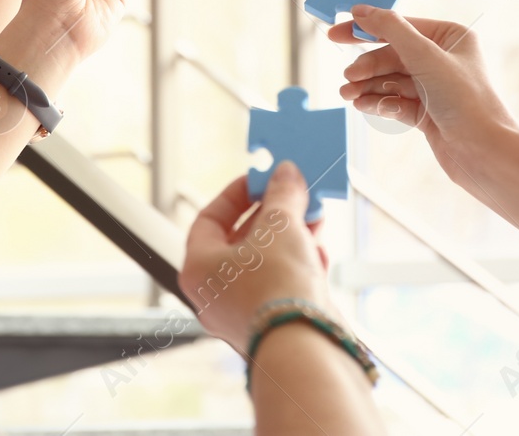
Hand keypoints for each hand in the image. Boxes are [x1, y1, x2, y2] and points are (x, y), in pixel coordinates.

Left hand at [179, 163, 333, 349]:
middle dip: (272, 215)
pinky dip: (299, 265)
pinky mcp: (272, 325)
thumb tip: (286, 174)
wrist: (306, 345)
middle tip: (294, 195)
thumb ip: (282, 195)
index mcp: (199, 268)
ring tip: (314, 218)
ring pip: (265, 263)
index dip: (236, 195)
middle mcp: (215, 294)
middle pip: (241, 241)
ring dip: (291, 236)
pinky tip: (318, 251)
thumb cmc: (278, 285)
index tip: (261, 181)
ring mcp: (243, 313)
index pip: (209, 219)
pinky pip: (281, 286)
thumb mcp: (281, 225)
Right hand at [332, 7, 517, 181]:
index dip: (367, 29)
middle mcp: (444, 60)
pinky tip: (363, 105)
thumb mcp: (425, 56)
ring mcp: (435, 88)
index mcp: (451, 38)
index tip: (338, 33)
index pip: (400, 26)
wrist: (485, 153)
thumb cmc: (467, 101)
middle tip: (348, 76)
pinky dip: (380, 103)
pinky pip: (396, 102)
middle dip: (368, 67)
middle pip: (392, 56)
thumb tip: (362, 11)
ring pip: (391, 80)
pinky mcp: (428, 113)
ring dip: (368, 87)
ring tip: (349, 94)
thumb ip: (391, 30)